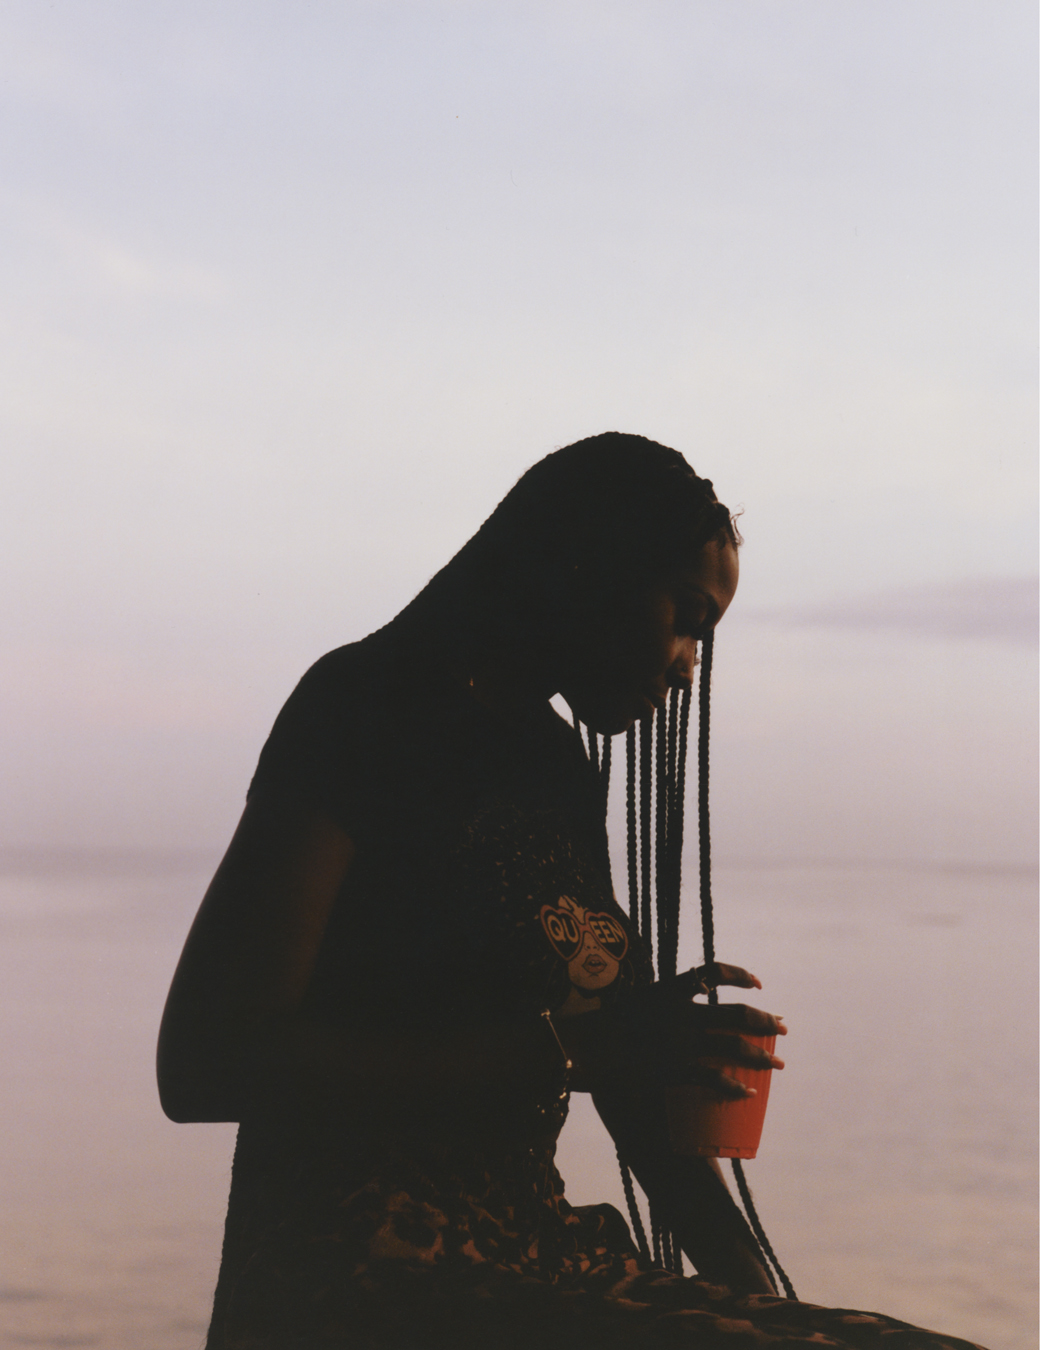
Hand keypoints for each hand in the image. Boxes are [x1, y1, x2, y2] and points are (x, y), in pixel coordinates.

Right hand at [564, 963, 785, 1098]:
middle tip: (782, 1029)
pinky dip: (733, 1086)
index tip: (759, 984)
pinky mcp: (674, 1070)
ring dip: (760, 1055)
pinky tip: (748, 1092)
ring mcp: (679, 1042)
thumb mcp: (633, 1000)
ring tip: (777, 1063)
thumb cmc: (601, 1023)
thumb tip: (669, 1001)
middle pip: (736, 1013)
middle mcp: (681, 1012)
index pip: (714, 972)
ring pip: (732, 1046)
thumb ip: (656, 1001)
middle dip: (765, 1021)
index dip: (740, 976)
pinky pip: (712, 1079)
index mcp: (670, 988)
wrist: (583, 1045)